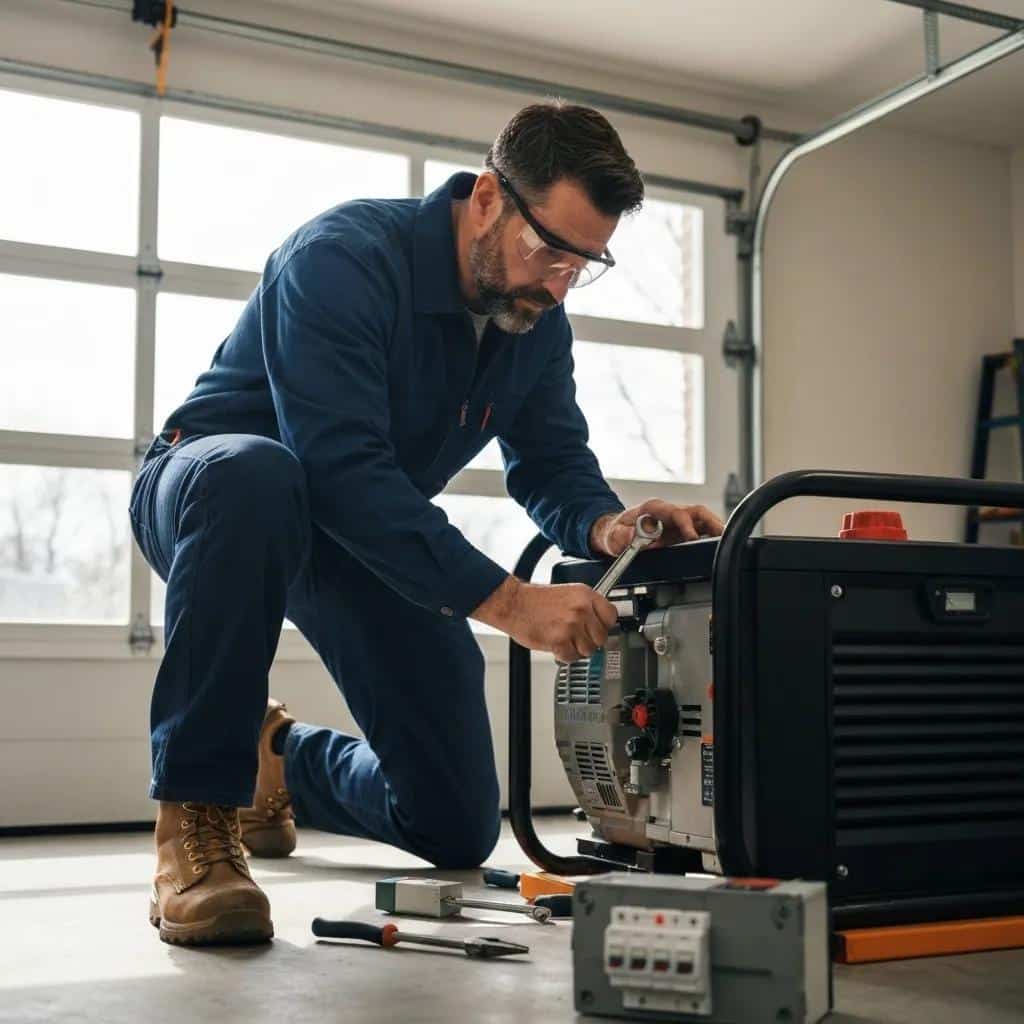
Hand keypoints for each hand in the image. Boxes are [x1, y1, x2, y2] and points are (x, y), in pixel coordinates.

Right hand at [471, 576, 617, 662]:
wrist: (513, 604)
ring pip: (588, 650)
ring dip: (576, 650)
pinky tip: (556, 646)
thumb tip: (599, 624)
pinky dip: (564, 656)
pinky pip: (572, 657)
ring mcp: (571, 624)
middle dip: (590, 641)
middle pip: (602, 637)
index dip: (605, 626)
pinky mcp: (560, 639)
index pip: (611, 615)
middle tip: (578, 639)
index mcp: (585, 595)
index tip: (599, 630)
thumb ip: (586, 607)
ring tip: (565, 641)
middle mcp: (581, 609)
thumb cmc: (534, 600)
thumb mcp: (567, 594)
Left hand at [590, 499, 723, 557]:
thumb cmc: (615, 532)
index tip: (692, 537)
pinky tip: (718, 545)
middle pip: (696, 511)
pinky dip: (710, 536)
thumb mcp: (614, 535)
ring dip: (715, 529)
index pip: (676, 512)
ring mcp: (676, 521)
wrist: (614, 532)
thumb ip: (623, 535)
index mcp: (654, 508)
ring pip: (702, 519)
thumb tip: (634, 535)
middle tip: (722, 536)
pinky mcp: (680, 531)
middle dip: (711, 522)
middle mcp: (668, 512)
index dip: (686, 524)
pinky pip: (699, 530)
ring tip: (726, 542)